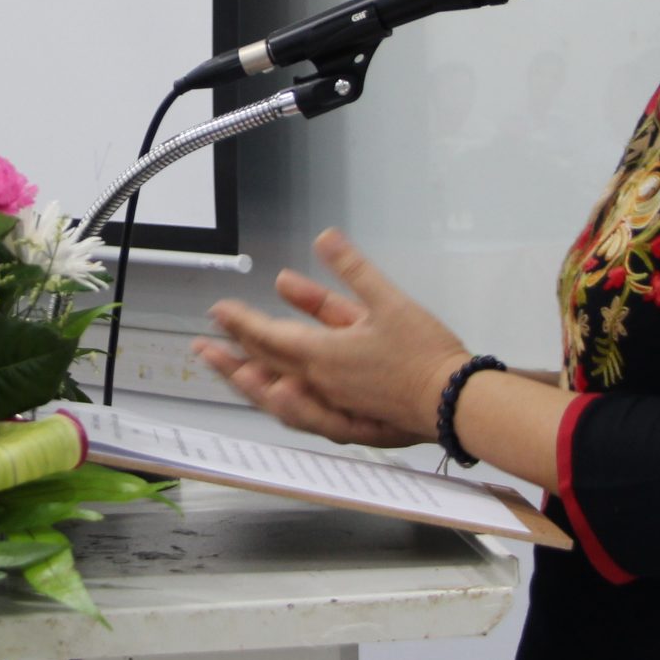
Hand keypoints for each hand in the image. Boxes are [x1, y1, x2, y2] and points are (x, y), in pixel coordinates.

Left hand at [193, 228, 470, 449]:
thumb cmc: (425, 356)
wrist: (456, 404)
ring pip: (279, 396)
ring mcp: (333, 406)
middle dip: (231, 356)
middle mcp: (320, 384)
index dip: (240, 322)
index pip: (268, 336)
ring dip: (250, 383)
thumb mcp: (389, 300)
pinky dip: (284, 404)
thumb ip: (353, 268)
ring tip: (230, 373)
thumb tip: (326, 237)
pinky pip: (304, 415)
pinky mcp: (349, 421)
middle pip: (265, 369)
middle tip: (203, 349)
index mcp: (323, 355)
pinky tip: (280, 397)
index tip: (218, 312)